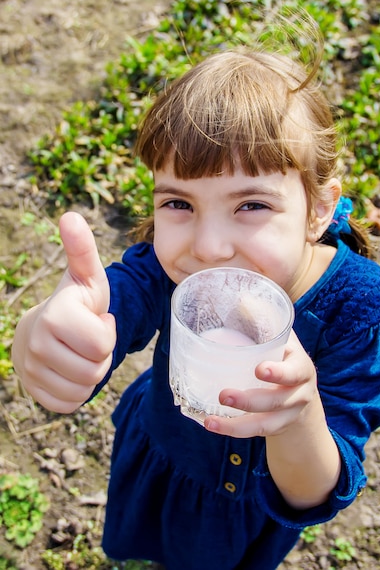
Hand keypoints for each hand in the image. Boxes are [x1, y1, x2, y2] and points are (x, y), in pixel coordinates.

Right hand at [12, 212, 115, 412]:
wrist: (43, 330)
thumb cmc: (75, 303)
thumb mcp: (86, 277)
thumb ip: (82, 249)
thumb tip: (70, 215)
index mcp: (54, 316)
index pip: (102, 344)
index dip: (107, 333)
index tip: (96, 320)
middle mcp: (37, 346)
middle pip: (96, 370)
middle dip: (101, 355)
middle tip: (89, 339)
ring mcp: (32, 372)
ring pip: (85, 389)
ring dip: (91, 373)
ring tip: (80, 352)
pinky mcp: (34, 393)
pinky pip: (71, 403)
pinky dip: (78, 391)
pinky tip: (70, 370)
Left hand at [204, 330, 318, 437]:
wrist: (302, 396)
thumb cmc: (283, 357)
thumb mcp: (281, 339)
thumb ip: (264, 320)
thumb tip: (240, 297)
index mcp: (301, 366)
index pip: (295, 371)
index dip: (280, 372)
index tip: (259, 369)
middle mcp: (299, 393)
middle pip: (277, 401)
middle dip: (250, 401)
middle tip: (224, 396)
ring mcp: (288, 414)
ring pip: (266, 424)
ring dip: (237, 424)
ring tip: (211, 421)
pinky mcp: (275, 428)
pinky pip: (255, 433)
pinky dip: (233, 430)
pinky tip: (211, 425)